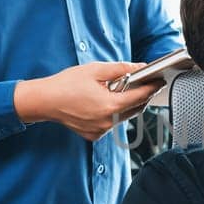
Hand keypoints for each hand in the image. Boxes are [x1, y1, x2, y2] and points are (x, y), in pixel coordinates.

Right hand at [14, 62, 162, 140]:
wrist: (44, 101)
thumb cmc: (66, 84)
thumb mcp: (95, 70)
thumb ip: (121, 69)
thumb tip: (140, 67)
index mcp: (110, 105)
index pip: (140, 96)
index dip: (152, 88)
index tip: (159, 81)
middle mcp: (108, 122)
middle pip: (135, 109)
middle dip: (142, 96)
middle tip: (146, 84)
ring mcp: (101, 131)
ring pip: (124, 117)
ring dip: (127, 105)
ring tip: (123, 91)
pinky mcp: (94, 135)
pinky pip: (112, 124)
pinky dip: (113, 113)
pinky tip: (105, 103)